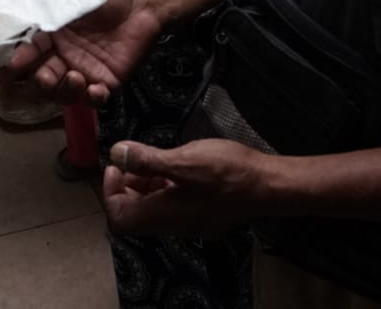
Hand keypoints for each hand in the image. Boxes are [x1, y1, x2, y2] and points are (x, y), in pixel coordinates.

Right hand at [6, 0, 161, 105]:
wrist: (142, 4)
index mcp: (51, 35)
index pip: (28, 51)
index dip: (21, 58)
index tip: (15, 63)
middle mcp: (62, 56)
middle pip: (41, 77)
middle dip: (40, 81)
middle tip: (46, 77)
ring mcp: (82, 70)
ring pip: (63, 92)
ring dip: (64, 90)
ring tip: (75, 77)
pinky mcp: (105, 82)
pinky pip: (93, 99)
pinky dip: (91, 99)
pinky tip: (96, 89)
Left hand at [103, 139, 270, 236]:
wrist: (270, 187)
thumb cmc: (228, 173)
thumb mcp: (184, 161)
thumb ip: (147, 160)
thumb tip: (115, 154)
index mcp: (164, 215)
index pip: (120, 217)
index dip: (110, 192)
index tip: (115, 166)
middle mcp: (174, 225)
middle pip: (135, 215)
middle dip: (126, 187)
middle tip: (132, 159)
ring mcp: (190, 222)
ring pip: (154, 209)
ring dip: (145, 186)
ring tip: (152, 160)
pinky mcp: (203, 214)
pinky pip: (172, 206)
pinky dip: (164, 188)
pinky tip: (174, 168)